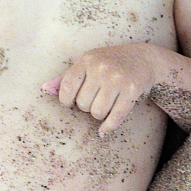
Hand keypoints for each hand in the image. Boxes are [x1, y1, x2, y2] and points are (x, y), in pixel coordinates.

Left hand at [43, 44, 160, 134]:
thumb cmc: (111, 62)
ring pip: (97, 112)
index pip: (66, 88)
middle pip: (82, 104)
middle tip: (97, 98)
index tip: (73, 101)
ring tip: (105, 104)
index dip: (67, 100)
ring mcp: (117, 79)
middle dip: (87, 106)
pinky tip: (104, 131)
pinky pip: (115, 117)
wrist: (145, 59)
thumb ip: (66, 77)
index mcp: (87, 60)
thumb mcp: (88, 63)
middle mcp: (101, 68)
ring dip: (99, 114)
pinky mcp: (131, 91)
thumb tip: (44, 89)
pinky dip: (108, 127)